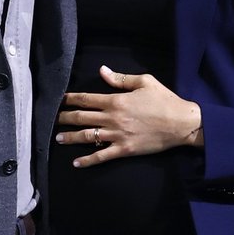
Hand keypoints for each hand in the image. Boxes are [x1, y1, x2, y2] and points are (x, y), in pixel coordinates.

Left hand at [55, 64, 202, 166]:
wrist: (181, 123)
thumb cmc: (164, 100)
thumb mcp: (144, 82)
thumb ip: (120, 79)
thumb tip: (102, 71)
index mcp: (116, 101)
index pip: (86, 99)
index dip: (70, 99)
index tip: (60, 100)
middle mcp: (112, 118)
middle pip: (82, 118)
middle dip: (65, 118)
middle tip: (52, 119)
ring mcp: (117, 135)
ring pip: (88, 137)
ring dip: (71, 138)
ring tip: (58, 138)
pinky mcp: (124, 150)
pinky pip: (102, 156)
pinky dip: (87, 160)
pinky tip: (76, 163)